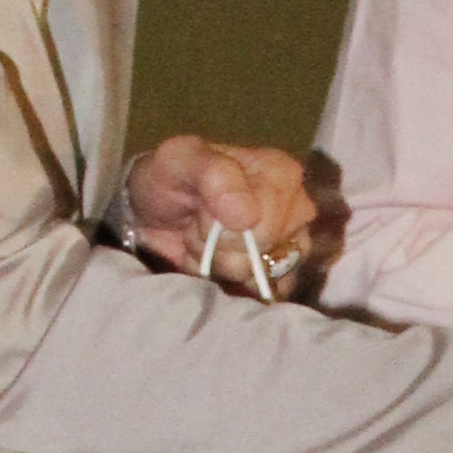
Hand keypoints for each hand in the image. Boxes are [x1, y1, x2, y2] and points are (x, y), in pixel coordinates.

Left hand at [121, 134, 322, 291]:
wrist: (155, 209)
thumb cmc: (171, 178)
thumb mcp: (179, 160)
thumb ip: (214, 175)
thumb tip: (248, 216)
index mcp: (281, 172)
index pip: (263, 224)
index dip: (224, 228)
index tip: (201, 211)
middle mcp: (297, 207)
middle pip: (263, 252)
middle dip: (221, 246)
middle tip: (200, 226)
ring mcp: (291, 242)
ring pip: (262, 275)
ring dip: (223, 265)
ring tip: (207, 242)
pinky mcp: (280, 273)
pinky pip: (265, 292)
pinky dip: (233, 284)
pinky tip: (217, 262)